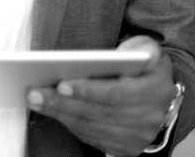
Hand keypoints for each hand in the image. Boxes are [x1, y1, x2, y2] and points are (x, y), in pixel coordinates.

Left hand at [27, 36, 177, 155]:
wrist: (159, 96)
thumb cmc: (144, 67)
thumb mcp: (148, 50)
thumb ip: (141, 47)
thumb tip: (125, 53)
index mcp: (157, 90)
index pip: (117, 94)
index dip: (89, 91)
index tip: (62, 84)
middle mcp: (150, 118)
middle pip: (99, 112)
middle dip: (63, 103)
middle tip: (35, 93)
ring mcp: (138, 136)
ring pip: (92, 126)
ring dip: (60, 114)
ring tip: (36, 100)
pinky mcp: (126, 147)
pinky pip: (92, 137)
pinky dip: (69, 124)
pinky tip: (51, 111)